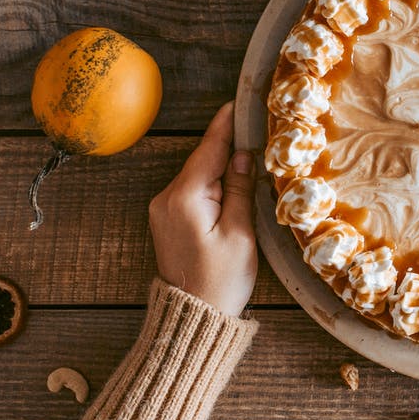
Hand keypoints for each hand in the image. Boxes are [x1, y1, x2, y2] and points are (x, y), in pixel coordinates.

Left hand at [149, 102, 257, 315]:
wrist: (194, 316)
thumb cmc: (222, 280)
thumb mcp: (240, 233)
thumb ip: (240, 190)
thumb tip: (243, 155)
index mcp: (185, 198)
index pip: (209, 150)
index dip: (225, 125)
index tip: (237, 103)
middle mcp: (166, 197)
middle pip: (203, 161)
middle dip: (227, 146)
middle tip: (255, 127)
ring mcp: (163, 209)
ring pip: (198, 176)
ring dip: (222, 167)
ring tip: (251, 154)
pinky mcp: (167, 219)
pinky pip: (193, 191)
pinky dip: (212, 183)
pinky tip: (233, 182)